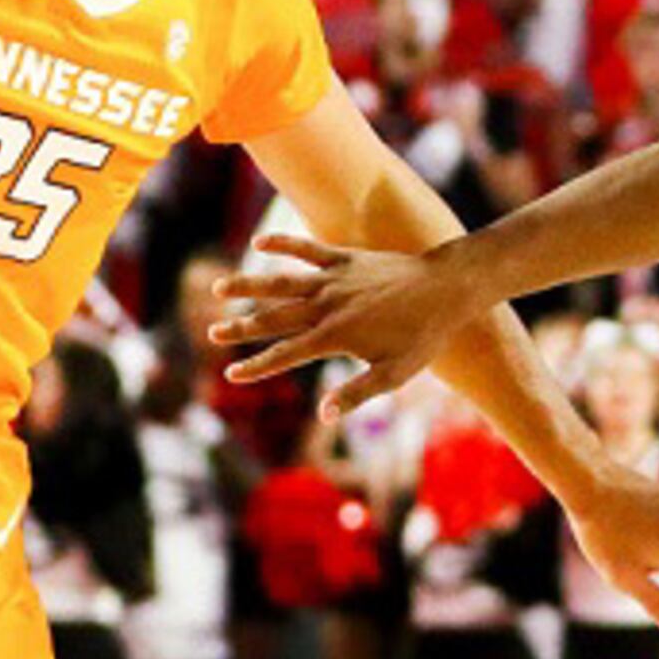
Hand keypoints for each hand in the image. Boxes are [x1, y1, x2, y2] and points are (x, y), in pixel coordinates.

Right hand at [210, 233, 473, 416]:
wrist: (446, 288)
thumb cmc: (423, 337)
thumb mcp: (394, 374)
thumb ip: (356, 393)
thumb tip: (322, 415)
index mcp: (334, 337)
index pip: (285, 355)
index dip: (257, 367)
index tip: (231, 374)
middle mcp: (327, 306)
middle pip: (274, 319)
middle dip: (241, 329)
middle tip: (212, 334)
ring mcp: (334, 279)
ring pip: (281, 283)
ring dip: (248, 286)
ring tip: (219, 289)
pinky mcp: (345, 258)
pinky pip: (307, 249)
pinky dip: (282, 244)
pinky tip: (258, 242)